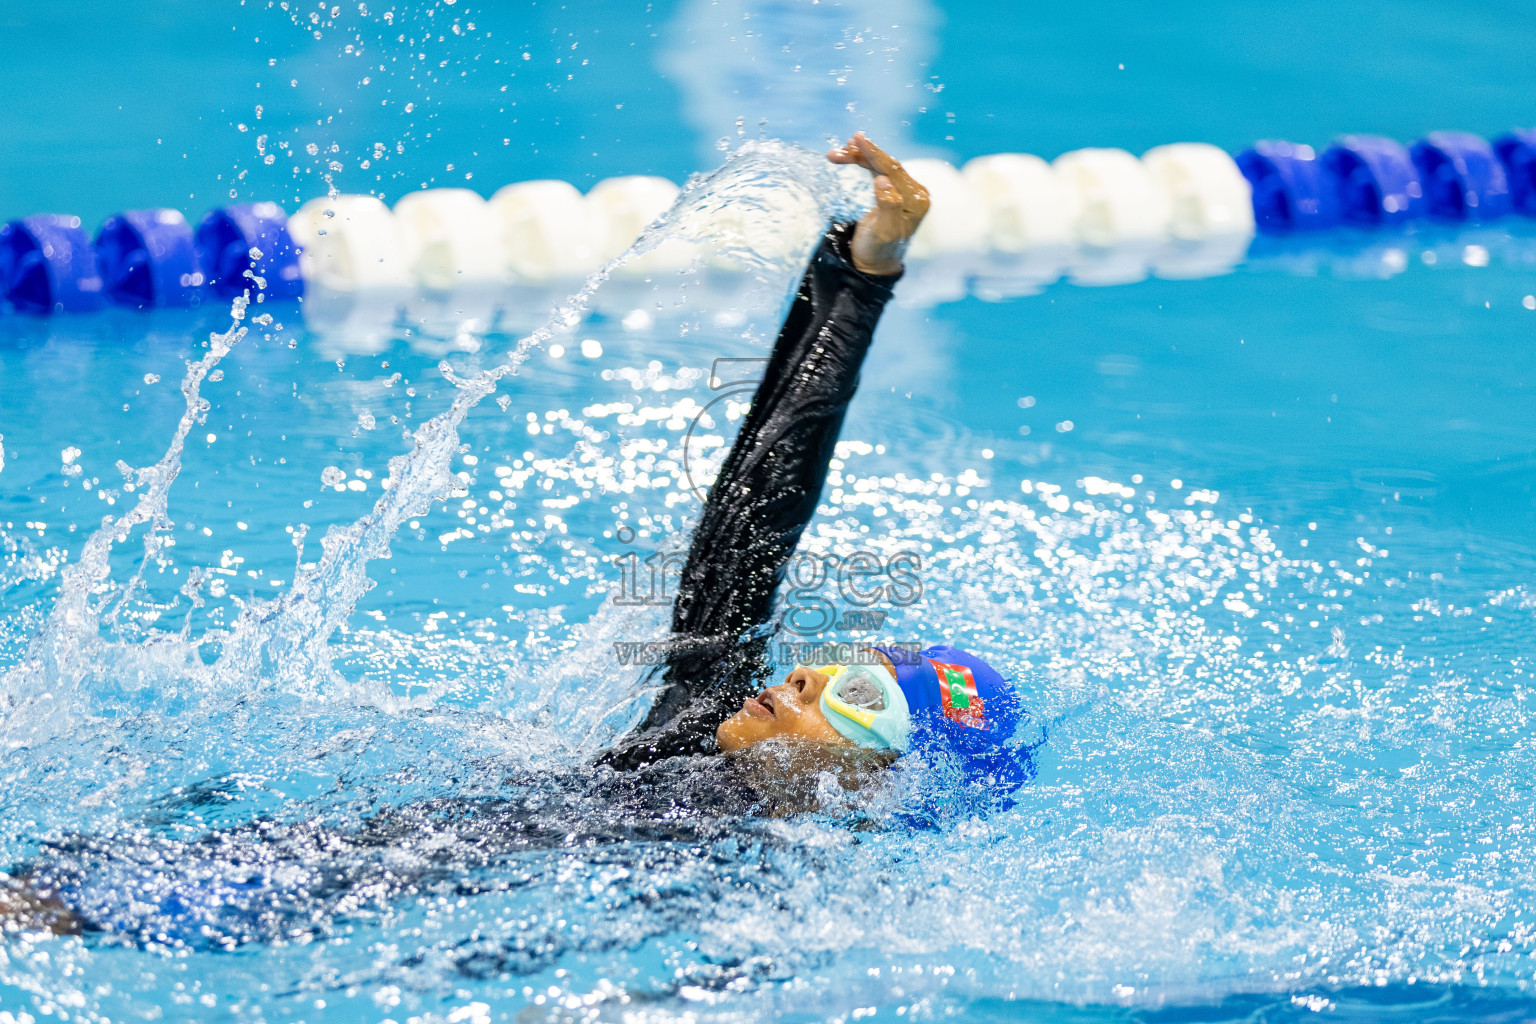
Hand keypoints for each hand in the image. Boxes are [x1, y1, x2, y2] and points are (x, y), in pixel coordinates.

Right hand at [826, 132, 928, 275]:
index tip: (856, 139)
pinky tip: (849, 157)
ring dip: (859, 157)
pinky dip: (861, 163)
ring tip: (837, 154)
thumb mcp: (884, 232)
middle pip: (886, 165)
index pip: (893, 170)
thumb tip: (882, 180)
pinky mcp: (891, 192)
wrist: (874, 264)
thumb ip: (887, 206)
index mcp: (916, 201)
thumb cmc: (878, 251)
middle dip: (863, 153)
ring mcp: (903, 191)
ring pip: (879, 165)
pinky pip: (876, 170)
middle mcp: (914, 193)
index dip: (874, 153)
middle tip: (844, 145)